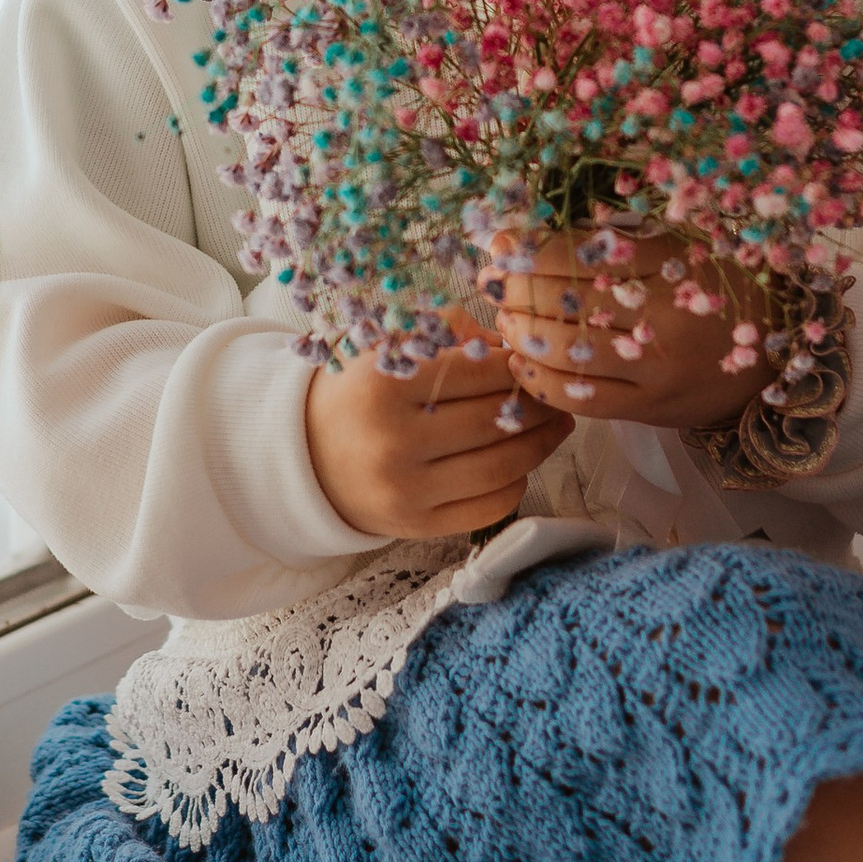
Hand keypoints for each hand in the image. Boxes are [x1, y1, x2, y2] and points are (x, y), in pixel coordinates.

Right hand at [304, 330, 573, 540]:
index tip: (530, 360)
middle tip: (554, 393)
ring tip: (556, 425)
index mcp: (384, 387)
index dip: (515, 364)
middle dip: (537, 405)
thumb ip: (445, 334)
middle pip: (495, 420)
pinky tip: (521, 462)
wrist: (306, 460)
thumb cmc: (356, 396)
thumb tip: (507, 346)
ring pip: (501, 466)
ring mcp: (407, 490)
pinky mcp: (418, 526)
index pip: (477, 371)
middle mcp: (394, 441)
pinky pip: (490, 506)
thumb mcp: (386, 351)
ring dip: (541, 444)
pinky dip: (517, 482)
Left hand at [497, 241, 768, 437]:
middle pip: (567, 304)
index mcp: (673, 267)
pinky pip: (579, 399)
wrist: (771, 362)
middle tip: (494, 280)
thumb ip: (618, 239)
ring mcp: (654, 370)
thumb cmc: (720, 290)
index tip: (504, 242)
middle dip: (517, 290)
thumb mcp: (681, 247)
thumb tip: (534, 233)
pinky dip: (541, 381)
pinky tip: (523, 362)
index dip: (532, 249)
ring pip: (566, 354)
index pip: (583, 254)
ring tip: (506, 319)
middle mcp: (664, 320)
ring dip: (522, 334)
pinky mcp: (646, 409)